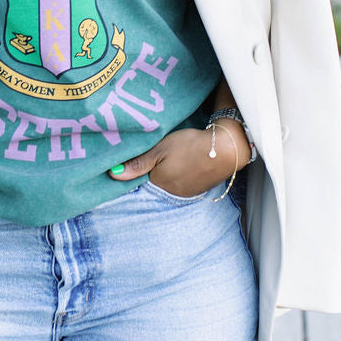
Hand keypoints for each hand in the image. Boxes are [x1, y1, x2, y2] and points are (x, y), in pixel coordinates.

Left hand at [107, 125, 245, 197]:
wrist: (226, 148)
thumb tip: (113, 175)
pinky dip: (179, 174)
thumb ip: (138, 163)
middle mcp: (172, 193)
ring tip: (168, 160)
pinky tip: (182, 164)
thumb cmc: (190, 146)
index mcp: (159, 184)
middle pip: (155, 184)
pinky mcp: (199, 187)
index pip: (140, 182)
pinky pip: (182, 183)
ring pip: (169, 183)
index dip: (137, 171)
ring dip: (166, 174)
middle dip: (151, 173)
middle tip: (153, 158)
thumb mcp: (160, 150)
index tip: (133, 162)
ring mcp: (187, 192)